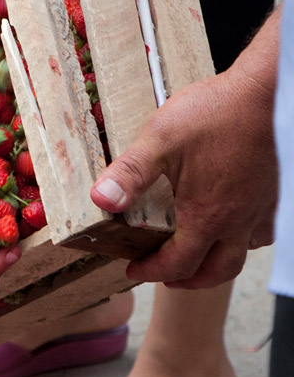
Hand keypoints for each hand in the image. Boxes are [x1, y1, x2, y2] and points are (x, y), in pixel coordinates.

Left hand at [90, 68, 277, 287]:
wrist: (268, 95)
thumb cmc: (216, 114)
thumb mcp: (159, 140)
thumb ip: (129, 173)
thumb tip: (101, 199)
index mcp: (207, 216)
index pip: (179, 263)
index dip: (152, 272)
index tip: (132, 271)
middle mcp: (239, 221)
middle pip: (217, 271)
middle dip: (188, 281)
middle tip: (165, 278)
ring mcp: (261, 208)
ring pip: (243, 252)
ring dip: (218, 262)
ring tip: (198, 255)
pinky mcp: (276, 193)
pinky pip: (264, 231)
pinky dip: (245, 239)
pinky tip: (234, 225)